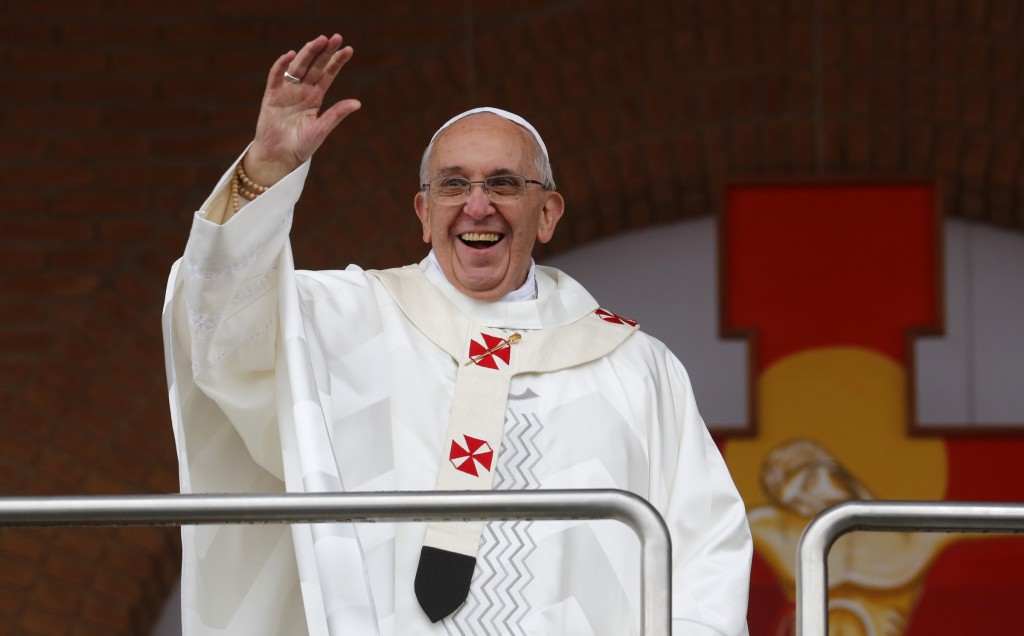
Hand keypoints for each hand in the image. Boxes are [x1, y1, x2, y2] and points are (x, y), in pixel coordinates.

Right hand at [243, 34, 360, 186]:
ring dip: (307, 53)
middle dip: (324, 51)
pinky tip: (290, 55)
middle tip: (335, 37)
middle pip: (314, 66)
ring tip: (319, 41)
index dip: (337, 62)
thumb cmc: (301, 146)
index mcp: (315, 97)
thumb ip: (336, 114)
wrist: (279, 158)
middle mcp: (302, 91)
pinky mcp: (271, 96)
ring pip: (297, 67)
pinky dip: (281, 66)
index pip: (328, 75)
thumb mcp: (321, 129)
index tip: (349, 49)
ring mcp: (286, 91)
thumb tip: (358, 103)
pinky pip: (276, 77)